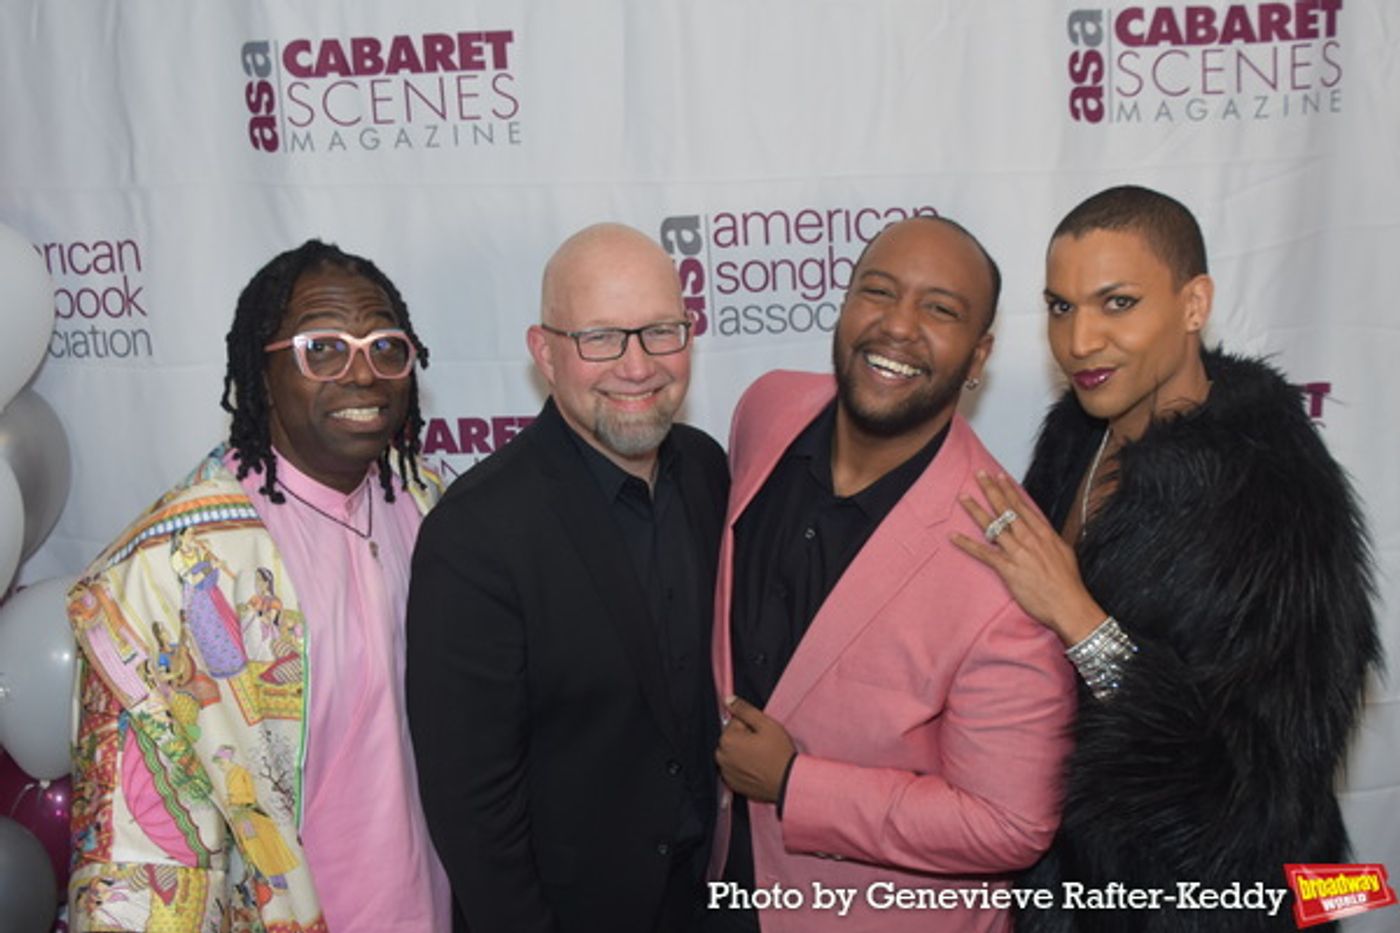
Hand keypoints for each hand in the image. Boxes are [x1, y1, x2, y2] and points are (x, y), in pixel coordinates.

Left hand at [715, 696, 795, 802]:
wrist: (787, 782)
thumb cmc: (778, 753)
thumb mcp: (766, 724)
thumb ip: (744, 710)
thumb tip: (728, 700)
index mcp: (727, 740)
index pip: (735, 722)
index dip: (751, 726)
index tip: (762, 734)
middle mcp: (721, 757)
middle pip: (732, 738)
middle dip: (744, 739)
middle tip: (763, 746)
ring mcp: (726, 772)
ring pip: (732, 753)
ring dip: (742, 753)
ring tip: (761, 758)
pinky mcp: (732, 784)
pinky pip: (734, 769)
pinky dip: (742, 767)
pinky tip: (757, 769)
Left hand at [950, 471, 1104, 645]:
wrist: (1069, 605)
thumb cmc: (1068, 583)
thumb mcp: (1064, 553)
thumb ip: (1049, 539)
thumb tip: (1042, 532)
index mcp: (1044, 533)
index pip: (1023, 506)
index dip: (1009, 490)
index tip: (999, 477)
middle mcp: (1029, 539)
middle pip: (1006, 510)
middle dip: (991, 490)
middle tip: (979, 475)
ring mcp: (1017, 552)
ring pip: (993, 526)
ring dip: (976, 511)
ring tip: (963, 497)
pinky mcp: (1008, 569)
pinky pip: (983, 553)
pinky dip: (966, 544)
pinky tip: (953, 536)